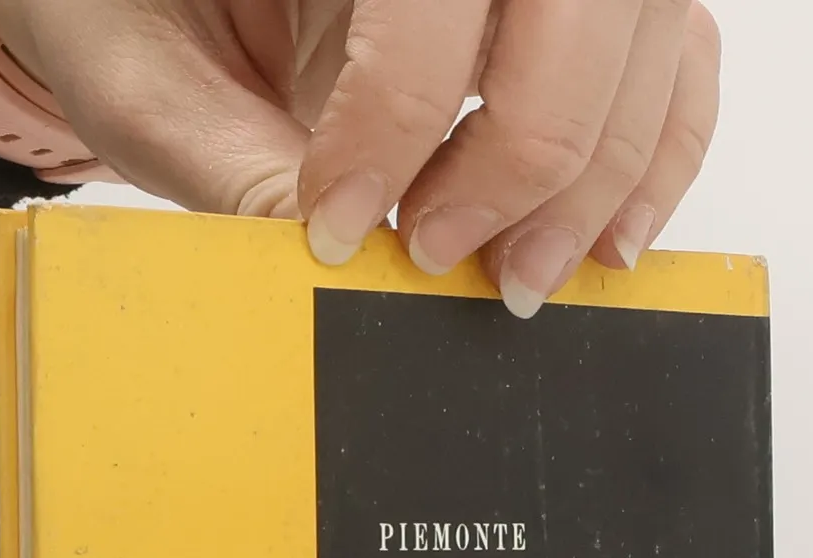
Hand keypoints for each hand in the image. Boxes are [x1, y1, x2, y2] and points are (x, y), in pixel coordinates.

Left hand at [0, 0, 721, 317]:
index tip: (339, 223)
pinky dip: (657, 152)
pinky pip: (677, 53)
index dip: (395, 119)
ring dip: (600, 175)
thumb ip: (229, 165)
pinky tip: (602, 238)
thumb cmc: (135, 6)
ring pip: (650, 33)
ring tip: (518, 275)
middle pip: (578, 7)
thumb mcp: (140, 76)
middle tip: (440, 256)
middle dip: (523, 156)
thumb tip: (334, 267)